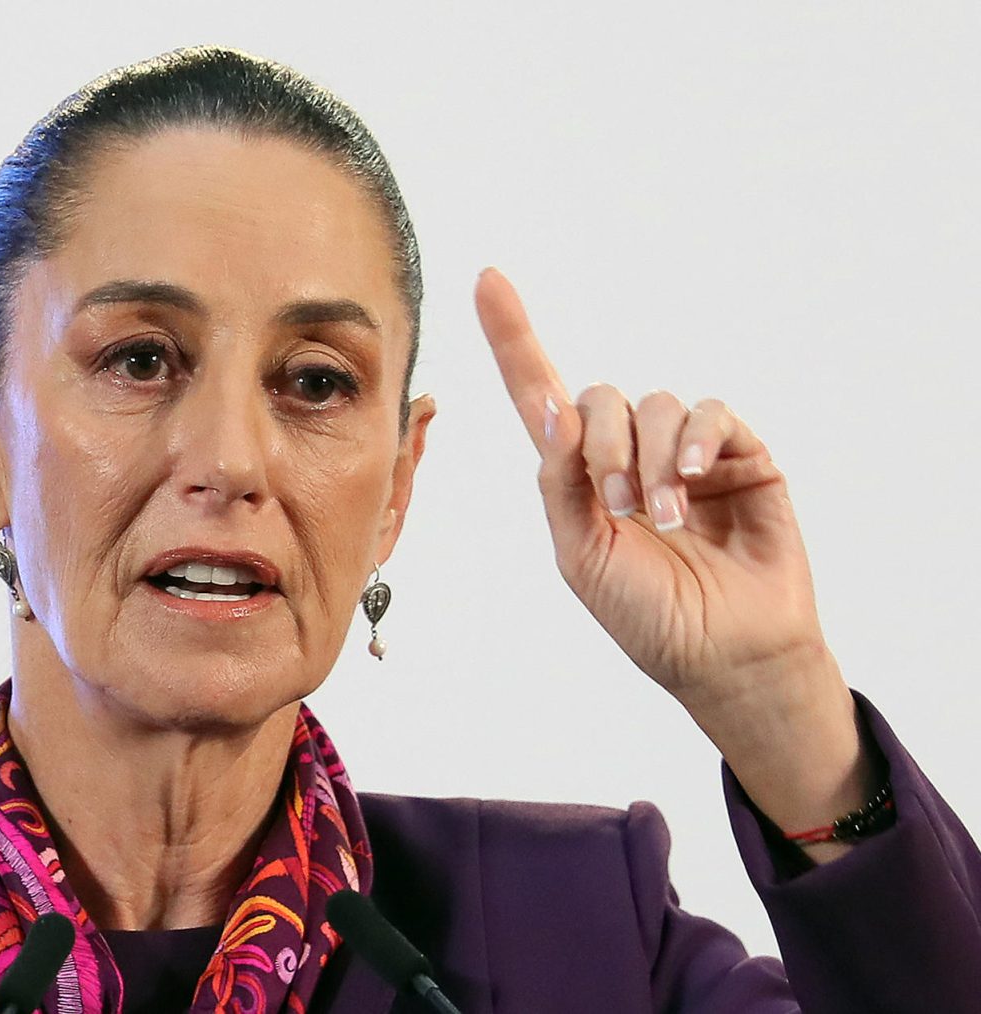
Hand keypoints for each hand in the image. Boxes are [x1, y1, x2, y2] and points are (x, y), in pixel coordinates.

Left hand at [474, 267, 885, 862]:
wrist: (724, 655)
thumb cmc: (648, 615)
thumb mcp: (581, 554)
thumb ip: (561, 483)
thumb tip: (552, 409)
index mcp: (580, 475)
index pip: (540, 394)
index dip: (513, 338)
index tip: (487, 280)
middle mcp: (629, 451)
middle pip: (600, 396)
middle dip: (602, 445)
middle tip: (618, 505)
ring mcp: (685, 451)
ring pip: (657, 404)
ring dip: (653, 458)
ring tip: (663, 517)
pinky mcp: (740, 455)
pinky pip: (711, 412)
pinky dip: (699, 438)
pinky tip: (696, 477)